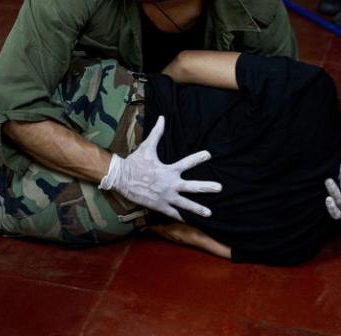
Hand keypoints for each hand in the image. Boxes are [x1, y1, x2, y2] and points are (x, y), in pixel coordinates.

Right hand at [99, 115, 221, 220]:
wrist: (121, 178)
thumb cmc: (135, 162)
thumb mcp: (147, 147)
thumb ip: (157, 133)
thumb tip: (162, 117)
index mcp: (169, 170)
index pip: (187, 163)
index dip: (198, 158)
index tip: (209, 155)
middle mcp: (170, 184)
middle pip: (192, 187)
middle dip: (206, 187)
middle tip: (219, 188)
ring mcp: (165, 196)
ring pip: (185, 204)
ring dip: (198, 209)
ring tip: (210, 213)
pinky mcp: (159, 205)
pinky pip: (172, 213)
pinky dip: (181, 218)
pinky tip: (190, 222)